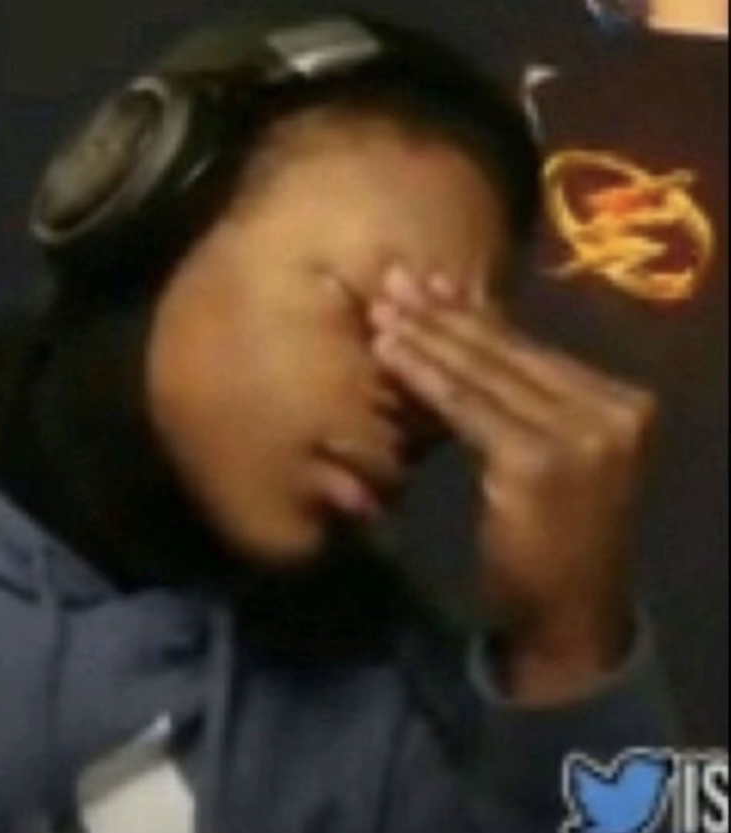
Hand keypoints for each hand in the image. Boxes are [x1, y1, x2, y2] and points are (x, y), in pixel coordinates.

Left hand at [369, 265, 657, 703]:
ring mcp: (582, 434)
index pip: (532, 350)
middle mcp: (613, 411)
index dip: (475, 315)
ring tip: (382, 308)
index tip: (430, 283)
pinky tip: (389, 352)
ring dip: (425, 336)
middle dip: (443, 314)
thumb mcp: (549, 459)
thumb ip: (520, 404)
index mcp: (622, 404)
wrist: (569, 617)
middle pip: (507, 353)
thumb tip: (463, 336)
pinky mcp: (539, 460)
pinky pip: (467, 406)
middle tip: (393, 280)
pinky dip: (423, 376)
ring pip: (483, 373)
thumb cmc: (552, 541)